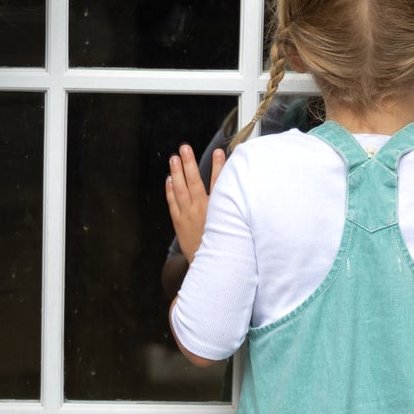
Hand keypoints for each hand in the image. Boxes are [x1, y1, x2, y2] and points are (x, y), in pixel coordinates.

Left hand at [165, 142, 225, 262]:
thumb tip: (243, 193)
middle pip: (194, 181)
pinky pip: (172, 203)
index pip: (219, 183)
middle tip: (185, 148)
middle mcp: (201, 210)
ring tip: (174, 158)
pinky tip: (169, 179)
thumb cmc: (224, 245)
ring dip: (177, 173)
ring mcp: (188, 216)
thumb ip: (235, 209)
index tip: (219, 152)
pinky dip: (170, 191)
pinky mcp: (179, 222)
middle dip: (189, 163)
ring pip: (180, 190)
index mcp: (217, 210)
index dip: (219, 167)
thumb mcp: (234, 226)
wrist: (209, 265)